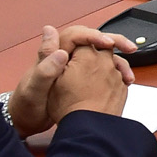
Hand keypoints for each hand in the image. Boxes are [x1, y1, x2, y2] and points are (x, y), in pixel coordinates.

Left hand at [7, 24, 136, 135]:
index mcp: (52, 54)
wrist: (26, 121)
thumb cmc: (26, 105)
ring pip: (100, 54)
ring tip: (128, 72)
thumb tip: (61, 51)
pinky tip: (122, 82)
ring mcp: (73, 66)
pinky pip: (101, 69)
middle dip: (114, 41)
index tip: (109, 43)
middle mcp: (65, 56)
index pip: (77, 35)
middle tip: (130, 48)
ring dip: (117, 59)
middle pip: (92, 40)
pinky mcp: (80, 77)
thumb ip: (45, 69)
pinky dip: (114, 73)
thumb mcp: (34, 89)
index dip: (94, 36)